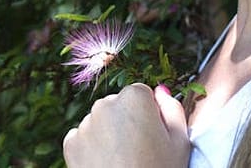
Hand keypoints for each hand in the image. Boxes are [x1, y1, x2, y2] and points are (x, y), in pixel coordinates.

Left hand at [63, 83, 189, 167]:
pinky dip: (92, 148)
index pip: (141, 94)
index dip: (149, 115)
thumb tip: (160, 91)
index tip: (153, 136)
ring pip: (100, 122)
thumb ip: (173, 109)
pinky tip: (107, 166)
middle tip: (138, 151)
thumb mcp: (180, 142)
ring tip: (122, 161)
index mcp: (134, 97)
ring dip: (109, 134)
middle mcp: (105, 104)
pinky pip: (83, 138)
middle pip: (118, 106)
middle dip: (126, 121)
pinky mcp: (71, 143)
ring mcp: (85, 123)